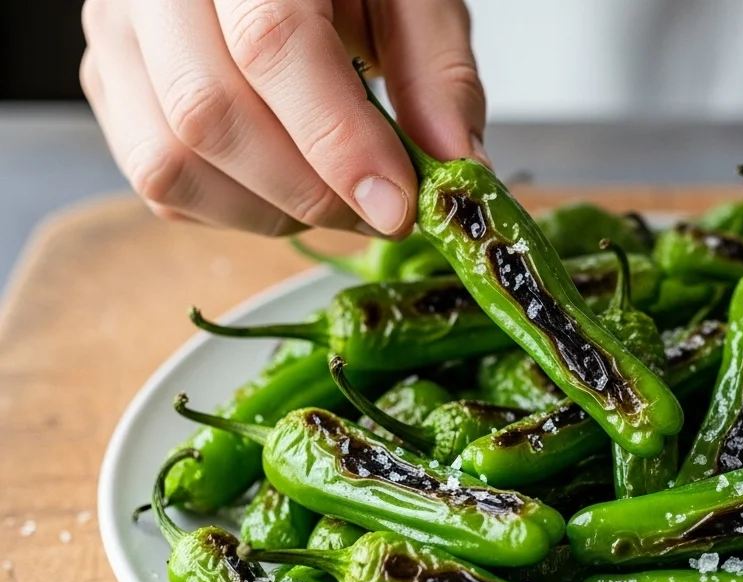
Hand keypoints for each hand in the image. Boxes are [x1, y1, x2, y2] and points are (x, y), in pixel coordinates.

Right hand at [80, 0, 485, 236]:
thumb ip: (437, 73)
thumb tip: (459, 170)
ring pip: (170, 164)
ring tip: (340, 198)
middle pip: (209, 113)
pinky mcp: (110, 85)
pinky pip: (160, 184)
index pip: (271, 45)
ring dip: (273, 211)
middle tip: (382, 211)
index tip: (397, 204)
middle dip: (312, 191)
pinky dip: (236, 210)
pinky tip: (288, 183)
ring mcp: (118, 35)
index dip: (338, 140)